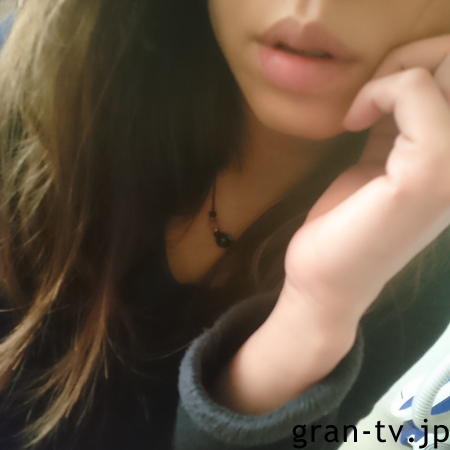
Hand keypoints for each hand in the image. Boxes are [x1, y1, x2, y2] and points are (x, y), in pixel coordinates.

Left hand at [282, 35, 449, 321]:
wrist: (326, 280)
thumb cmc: (348, 225)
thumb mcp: (383, 161)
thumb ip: (404, 123)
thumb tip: (408, 76)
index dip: (424, 65)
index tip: (376, 100)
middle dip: (414, 60)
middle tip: (369, 97)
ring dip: (396, 72)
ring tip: (360, 111)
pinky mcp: (430, 173)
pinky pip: (415, 91)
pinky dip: (377, 93)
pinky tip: (351, 124)